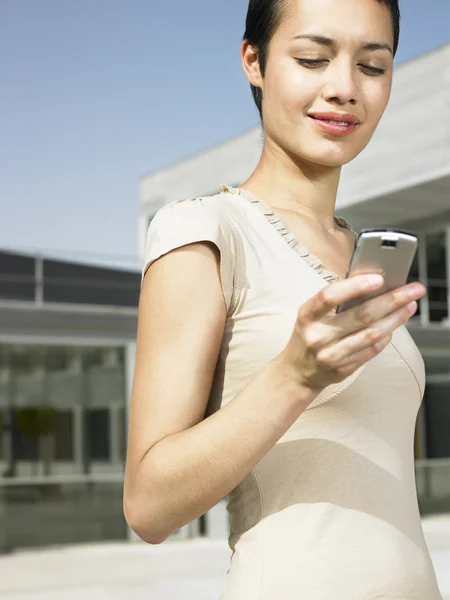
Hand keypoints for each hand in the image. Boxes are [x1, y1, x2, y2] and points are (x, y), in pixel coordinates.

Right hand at [280, 274, 425, 391]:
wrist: (297, 371)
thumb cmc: (310, 334)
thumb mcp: (312, 314)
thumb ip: (337, 300)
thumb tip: (372, 282)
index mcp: (307, 315)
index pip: (330, 296)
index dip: (355, 286)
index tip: (379, 278)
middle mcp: (318, 335)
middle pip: (361, 315)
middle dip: (392, 300)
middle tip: (413, 290)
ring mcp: (330, 355)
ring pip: (371, 334)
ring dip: (395, 319)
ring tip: (410, 306)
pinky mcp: (343, 369)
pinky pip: (371, 350)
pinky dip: (385, 337)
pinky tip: (394, 326)